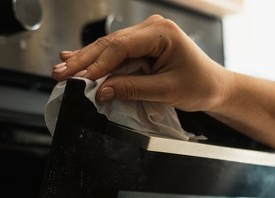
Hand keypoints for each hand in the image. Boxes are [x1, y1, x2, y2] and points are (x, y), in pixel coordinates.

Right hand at [52, 15, 233, 112]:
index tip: (79, 79)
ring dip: (85, 61)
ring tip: (62, 69)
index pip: (120, 47)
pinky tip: (76, 58)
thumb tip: (102, 90)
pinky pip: (115, 53)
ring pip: (108, 48)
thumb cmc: (199, 84)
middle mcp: (151, 29)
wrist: (214, 86)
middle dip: (83, 60)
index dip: (97, 64)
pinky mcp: (141, 47)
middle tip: (59, 73)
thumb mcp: (166, 90)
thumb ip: (132, 88)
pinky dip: (97, 60)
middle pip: (109, 44)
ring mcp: (145, 36)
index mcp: (161, 33)